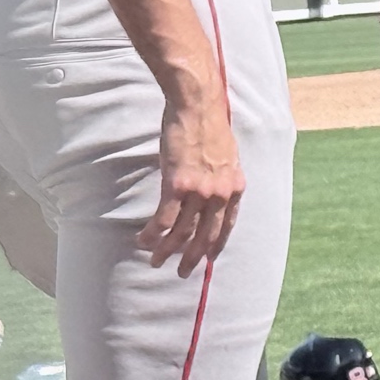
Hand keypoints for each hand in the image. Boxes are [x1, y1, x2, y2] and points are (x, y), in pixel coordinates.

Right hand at [139, 90, 244, 276]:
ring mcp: (200, 191)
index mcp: (236, 186)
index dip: (216, 245)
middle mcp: (221, 194)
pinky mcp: (177, 185)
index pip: (228, 225)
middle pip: (206, 236)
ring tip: (155, 261)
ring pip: (182, 233)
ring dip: (166, 251)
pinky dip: (152, 234)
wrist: (197, 106)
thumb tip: (215, 189)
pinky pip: (163, 220)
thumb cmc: (209, 125)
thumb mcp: (227, 154)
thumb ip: (223, 176)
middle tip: (181, 273)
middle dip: (192, 258)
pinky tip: (143, 241)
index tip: (208, 259)